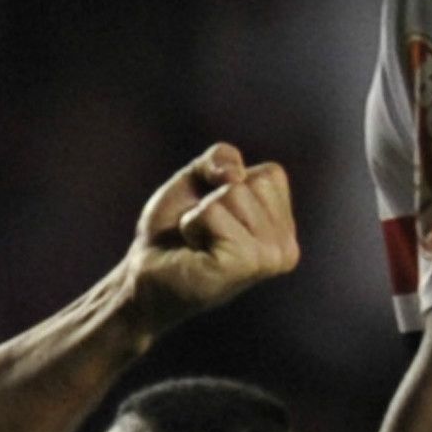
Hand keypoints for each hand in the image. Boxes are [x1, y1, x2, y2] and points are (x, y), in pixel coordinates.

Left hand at [117, 146, 298, 326]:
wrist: (146, 274)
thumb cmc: (173, 231)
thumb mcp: (198, 179)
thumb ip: (221, 158)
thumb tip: (235, 174)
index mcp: (285, 229)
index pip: (271, 174)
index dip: (229, 184)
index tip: (214, 216)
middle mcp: (285, 248)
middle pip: (251, 182)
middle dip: (214, 198)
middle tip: (203, 233)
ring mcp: (268, 259)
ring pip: (232, 193)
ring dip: (201, 214)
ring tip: (198, 243)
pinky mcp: (243, 264)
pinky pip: (213, 213)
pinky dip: (192, 224)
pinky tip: (194, 252)